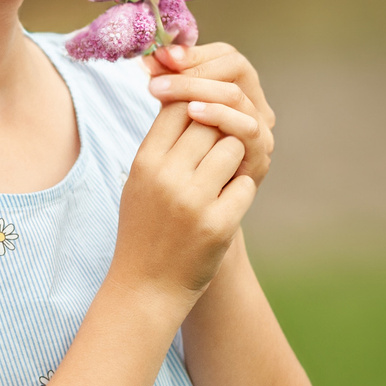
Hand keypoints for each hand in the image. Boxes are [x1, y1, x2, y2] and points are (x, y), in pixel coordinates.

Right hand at [112, 100, 254, 308]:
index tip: (201, 124)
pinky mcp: (218, 224)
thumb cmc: (145, 227)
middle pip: (209, 122)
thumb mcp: (140, 181)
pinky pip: (244, 184)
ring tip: (220, 179)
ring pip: (233, 148)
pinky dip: (240, 191)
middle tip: (214, 155)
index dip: (195, 108)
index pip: (177, 106)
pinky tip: (225, 205)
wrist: (147, 287)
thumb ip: (162, 144)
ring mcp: (193, 201)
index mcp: (144, 162)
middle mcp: (167, 177)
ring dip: (234, 159)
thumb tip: (191, 98)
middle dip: (219, 134)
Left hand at [144, 42, 275, 187]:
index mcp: (238, 93)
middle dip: (192, 69)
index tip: (161, 56)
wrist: (181, 228)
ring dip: (200, 88)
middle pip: (236, 68)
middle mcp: (256, 109)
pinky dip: (220, 116)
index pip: (226, 56)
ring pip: (237, 96)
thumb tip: (149, 58)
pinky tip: (193, 113)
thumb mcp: (171, 123)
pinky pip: (247, 130)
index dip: (196, 52)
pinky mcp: (259, 161)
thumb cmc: (175, 170)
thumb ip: (168, 90)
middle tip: (156, 78)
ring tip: (165, 91)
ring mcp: (260, 134)